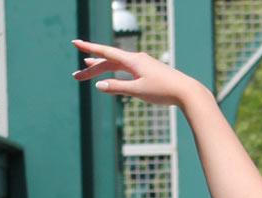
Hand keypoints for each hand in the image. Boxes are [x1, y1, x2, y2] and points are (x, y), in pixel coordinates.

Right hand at [71, 39, 201, 106]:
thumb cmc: (163, 90)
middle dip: (92, 68)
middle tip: (76, 76)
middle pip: (109, 61)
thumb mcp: (137, 90)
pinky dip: (115, 71)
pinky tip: (112, 73)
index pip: (106, 52)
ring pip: (117, 64)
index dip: (89, 48)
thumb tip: (99, 85)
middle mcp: (136, 59)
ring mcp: (143, 64)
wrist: (186, 91)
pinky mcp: (148, 71)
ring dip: (102, 67)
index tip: (75, 42)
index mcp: (132, 60)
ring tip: (88, 66)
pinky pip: (126, 68)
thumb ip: (117, 87)